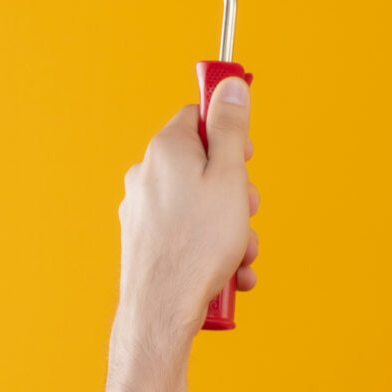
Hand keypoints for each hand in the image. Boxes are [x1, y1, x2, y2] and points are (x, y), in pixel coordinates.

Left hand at [115, 76, 259, 350]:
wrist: (163, 307)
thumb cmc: (198, 246)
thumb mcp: (229, 179)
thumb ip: (230, 130)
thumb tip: (230, 84)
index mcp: (167, 150)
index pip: (198, 117)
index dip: (230, 135)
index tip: (247, 154)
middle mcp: (148, 174)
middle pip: (204, 165)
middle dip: (236, 192)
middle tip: (246, 214)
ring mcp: (144, 209)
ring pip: (200, 204)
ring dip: (229, 228)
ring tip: (238, 255)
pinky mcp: (146, 239)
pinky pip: (189, 233)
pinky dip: (212, 249)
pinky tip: (228, 273)